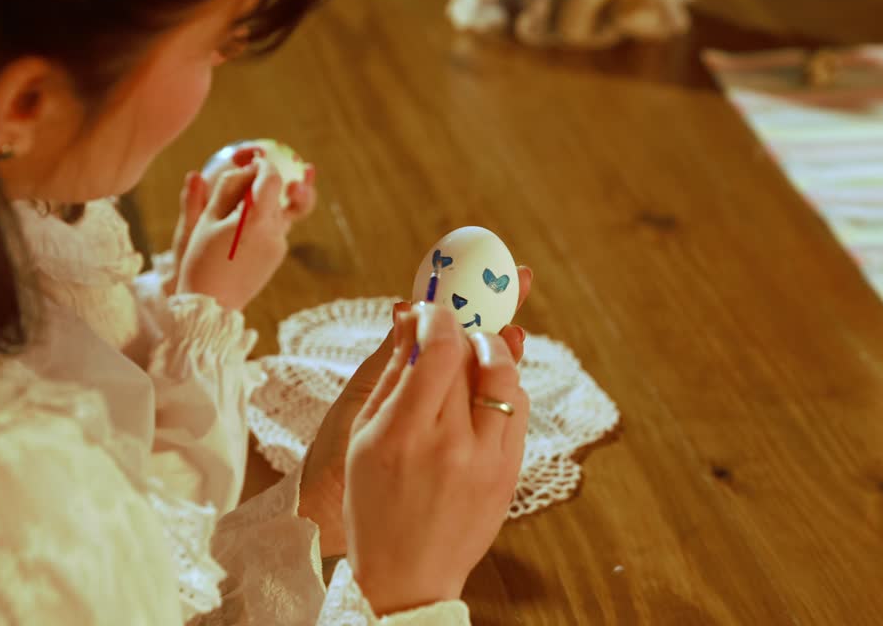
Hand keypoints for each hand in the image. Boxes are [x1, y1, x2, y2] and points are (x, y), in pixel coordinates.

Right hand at [174, 149, 315, 310]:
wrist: (213, 304)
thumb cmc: (201, 260)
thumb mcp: (206, 220)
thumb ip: (227, 188)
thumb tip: (245, 168)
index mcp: (256, 220)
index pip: (271, 179)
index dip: (264, 165)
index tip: (252, 159)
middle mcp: (274, 232)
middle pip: (280, 194)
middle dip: (268, 180)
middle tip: (266, 168)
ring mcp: (279, 245)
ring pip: (278, 211)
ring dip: (265, 201)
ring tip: (245, 197)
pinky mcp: (278, 256)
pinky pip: (274, 229)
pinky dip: (262, 220)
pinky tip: (240, 226)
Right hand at [297, 267, 532, 557]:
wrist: (408, 575)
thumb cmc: (372, 502)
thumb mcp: (364, 436)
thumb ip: (390, 373)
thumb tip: (408, 315)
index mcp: (403, 433)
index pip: (437, 349)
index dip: (440, 315)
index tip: (433, 307)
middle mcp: (451, 444)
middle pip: (472, 357)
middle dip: (463, 328)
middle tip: (454, 319)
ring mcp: (487, 461)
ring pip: (506, 377)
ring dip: (492, 351)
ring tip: (473, 348)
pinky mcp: (511, 473)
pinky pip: (518, 409)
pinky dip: (504, 386)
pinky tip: (486, 387)